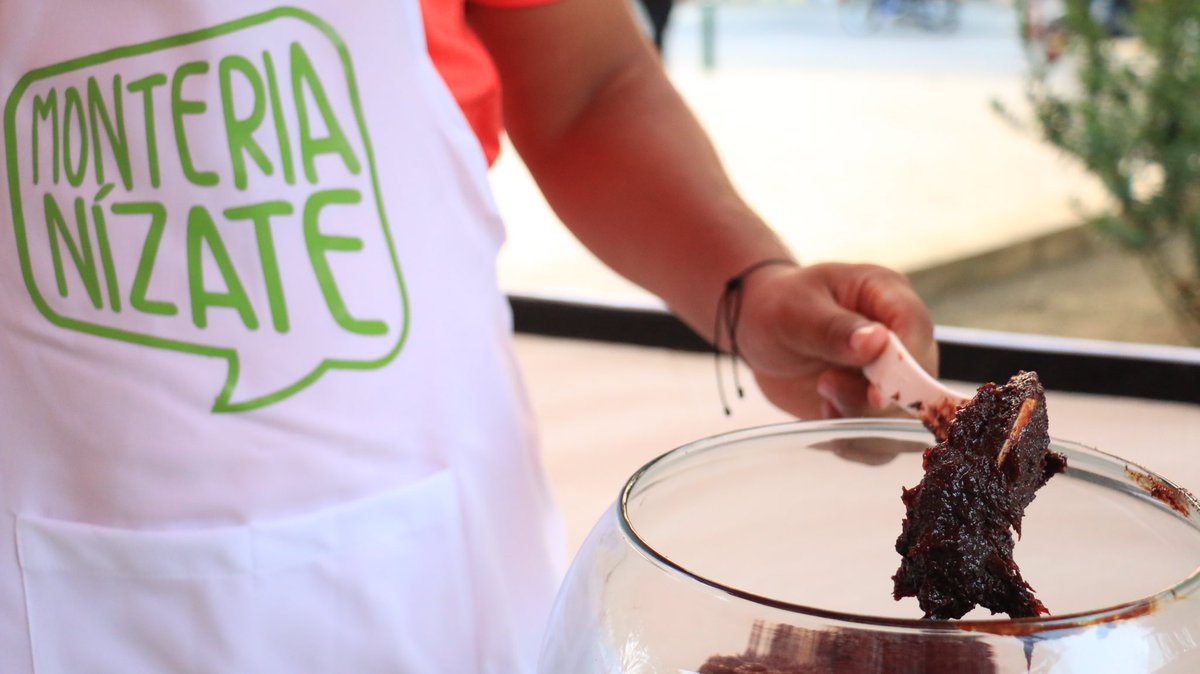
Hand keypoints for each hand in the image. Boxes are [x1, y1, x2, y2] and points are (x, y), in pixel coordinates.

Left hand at [730, 262, 936, 418]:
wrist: (757, 329)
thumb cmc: (777, 305)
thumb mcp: (794, 310)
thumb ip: (833, 328)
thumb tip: (878, 341)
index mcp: (888, 295)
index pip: (917, 329)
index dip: (905, 367)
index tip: (875, 395)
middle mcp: (900, 336)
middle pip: (919, 380)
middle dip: (879, 401)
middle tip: (827, 385)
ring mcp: (890, 374)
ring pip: (904, 416)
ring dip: (864, 421)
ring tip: (823, 398)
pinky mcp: (872, 406)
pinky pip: (881, 437)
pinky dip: (855, 439)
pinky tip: (825, 416)